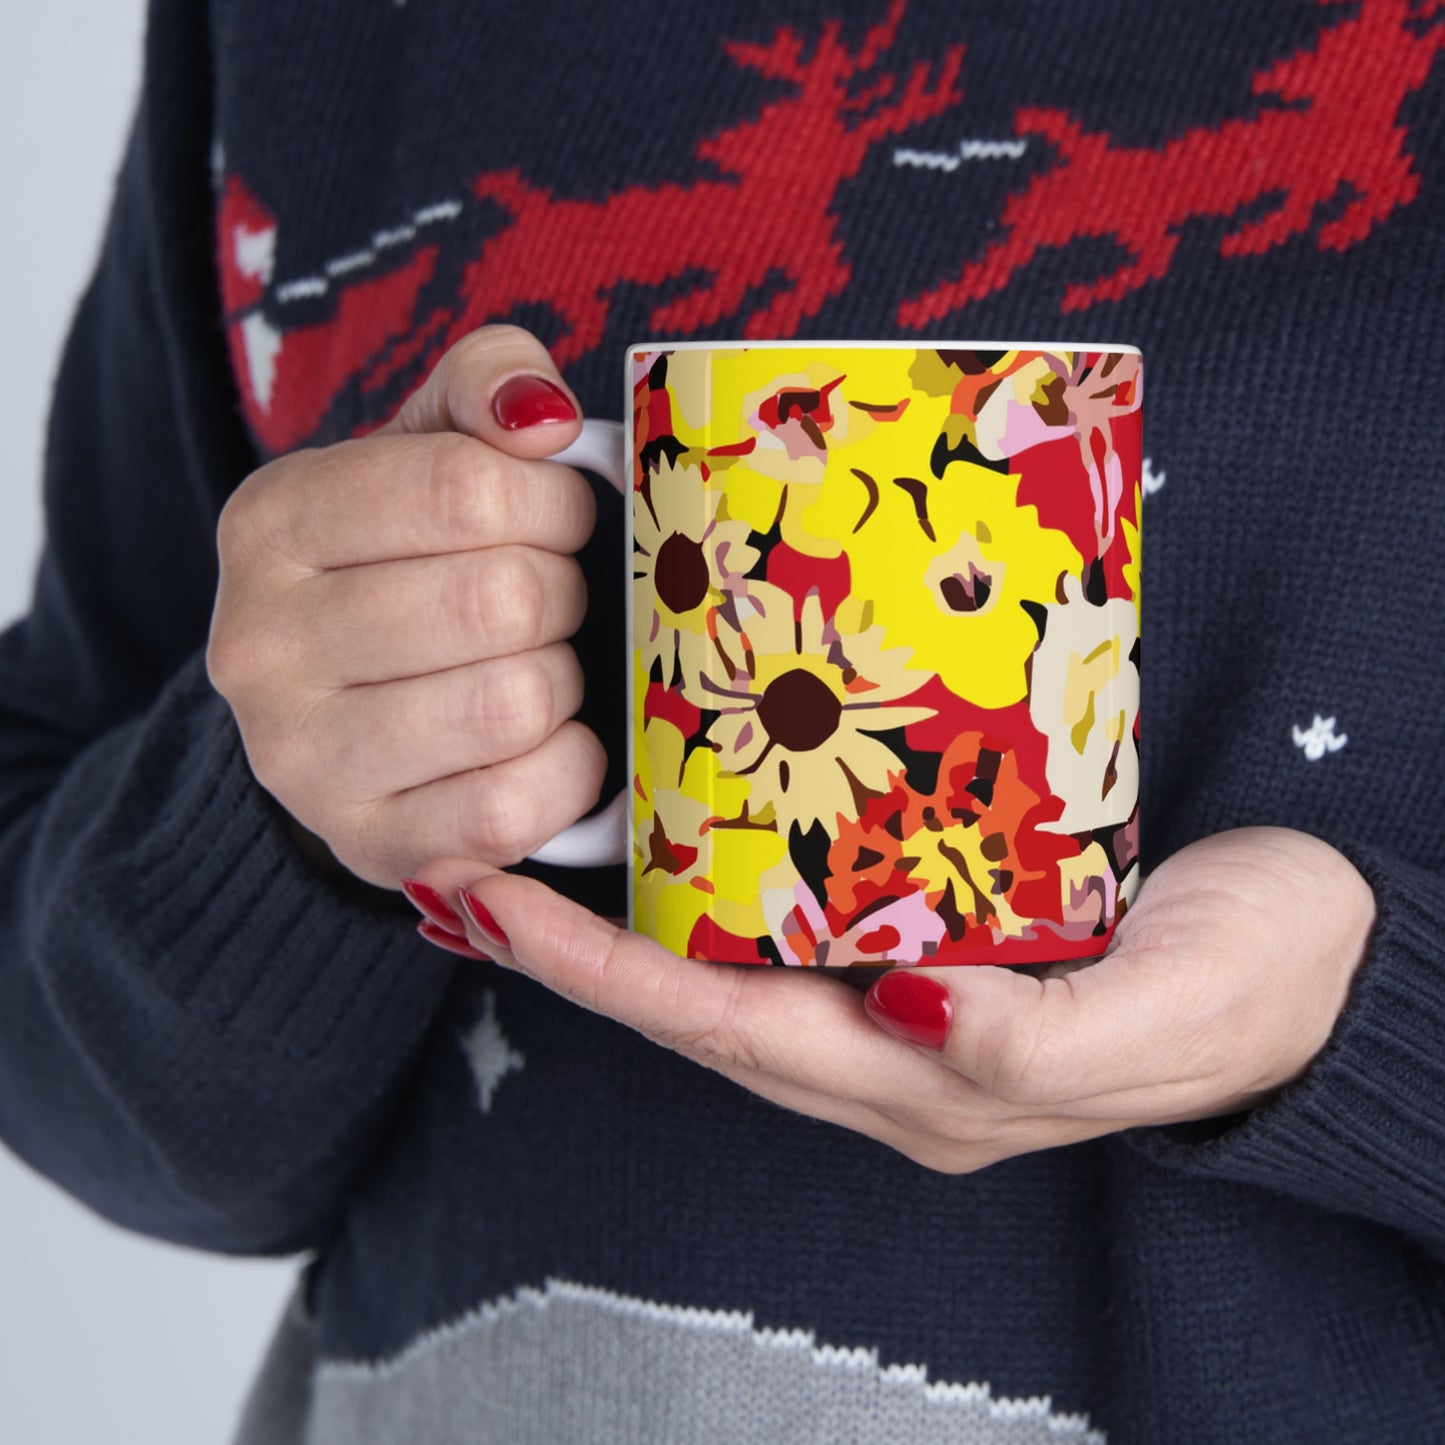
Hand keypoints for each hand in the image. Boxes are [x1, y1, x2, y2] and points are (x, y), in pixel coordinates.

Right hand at [207, 326, 604, 887]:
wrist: (344, 708)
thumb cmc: (408, 562)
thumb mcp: (429, 446)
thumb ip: (486, 384)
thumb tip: (543, 417)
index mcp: (272, 522)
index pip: (466, 489)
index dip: (552, 504)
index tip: (557, 520)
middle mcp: (261, 644)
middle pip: (500, 600)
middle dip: (562, 595)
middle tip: (549, 601)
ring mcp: (303, 760)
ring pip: (513, 704)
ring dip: (562, 682)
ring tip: (537, 667)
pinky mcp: (368, 845)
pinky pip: (513, 808)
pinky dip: (566, 770)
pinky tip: (546, 742)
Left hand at [407, 827, 1375, 1170]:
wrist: (1331, 952)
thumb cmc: (1260, 985)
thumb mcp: (1166, 1016)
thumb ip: (1032, 1043)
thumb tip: (908, 1010)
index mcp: (935, 1084)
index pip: (731, 1031)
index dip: (606, 977)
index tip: (495, 908)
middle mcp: (897, 1051)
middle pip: (703, 1006)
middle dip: (579, 952)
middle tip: (471, 867)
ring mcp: (911, 1000)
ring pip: (738, 967)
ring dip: (632, 921)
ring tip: (536, 852)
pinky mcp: (940, 938)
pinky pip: (798, 923)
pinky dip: (720, 887)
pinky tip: (683, 834)